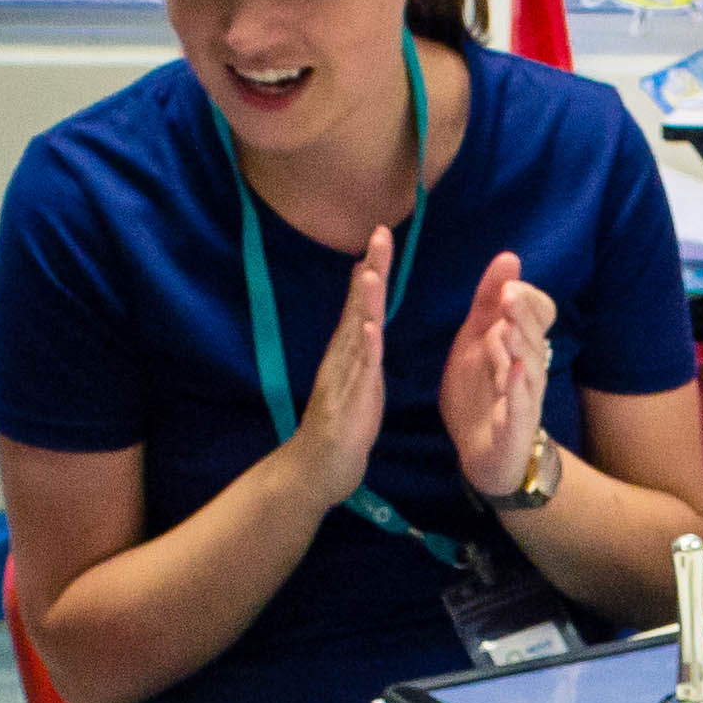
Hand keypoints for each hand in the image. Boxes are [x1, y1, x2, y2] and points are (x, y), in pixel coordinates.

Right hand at [281, 229, 395, 509]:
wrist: (320, 469)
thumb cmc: (345, 425)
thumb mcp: (360, 379)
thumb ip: (363, 348)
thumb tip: (368, 317)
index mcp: (350, 352)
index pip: (362, 302)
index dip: (372, 268)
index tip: (382, 233)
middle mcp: (343, 357)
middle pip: (359, 306)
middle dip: (371, 270)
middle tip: (380, 233)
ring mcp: (343, 378)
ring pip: (356, 333)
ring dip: (364, 301)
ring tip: (371, 269)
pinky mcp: (348, 402)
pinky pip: (358, 373)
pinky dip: (364, 349)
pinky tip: (369, 327)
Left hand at [440, 251, 558, 499]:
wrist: (480, 453)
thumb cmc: (480, 392)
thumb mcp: (475, 340)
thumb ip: (488, 301)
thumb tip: (509, 256)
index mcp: (521, 344)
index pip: (541, 313)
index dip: (528, 300)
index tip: (508, 288)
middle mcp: (530, 367)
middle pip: (534, 336)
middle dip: (522, 317)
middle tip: (508, 298)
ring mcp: (526, 396)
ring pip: (528, 368)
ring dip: (518, 348)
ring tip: (508, 331)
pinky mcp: (516, 425)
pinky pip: (520, 405)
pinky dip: (516, 389)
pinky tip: (511, 374)